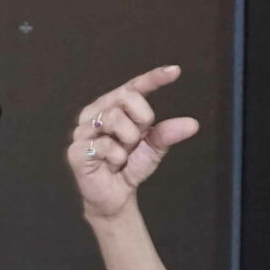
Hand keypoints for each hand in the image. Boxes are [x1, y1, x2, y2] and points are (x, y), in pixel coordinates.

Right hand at [71, 66, 202, 221]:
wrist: (116, 197)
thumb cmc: (130, 167)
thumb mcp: (153, 147)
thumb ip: (168, 133)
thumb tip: (192, 124)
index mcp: (112, 106)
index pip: (133, 87)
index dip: (153, 78)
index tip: (176, 71)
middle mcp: (94, 113)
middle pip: (126, 97)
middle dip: (141, 119)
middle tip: (137, 140)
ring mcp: (82, 131)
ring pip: (114, 118)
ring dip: (129, 140)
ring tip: (124, 154)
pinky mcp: (76, 151)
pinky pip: (105, 145)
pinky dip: (118, 157)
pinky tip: (114, 164)